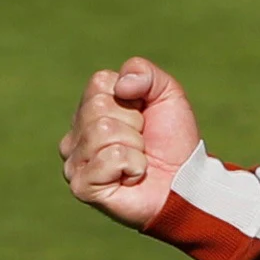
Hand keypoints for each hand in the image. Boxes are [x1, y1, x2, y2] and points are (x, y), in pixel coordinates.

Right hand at [58, 56, 201, 228]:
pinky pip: (110, 157)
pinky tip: (132, 177)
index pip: (98, 83)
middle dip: (133, 124)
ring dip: (135, 146)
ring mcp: (74, 162)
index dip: (132, 98)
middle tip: (142, 142)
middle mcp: (75, 135)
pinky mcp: (82, 186)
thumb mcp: (167, 94)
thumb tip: (121, 86)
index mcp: (89, 110)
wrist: (185, 182)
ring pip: (102, 131)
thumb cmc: (172, 140)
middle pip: (98, 107)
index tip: (143, 117)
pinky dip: (133, 165)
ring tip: (138, 159)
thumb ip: (144, 73)